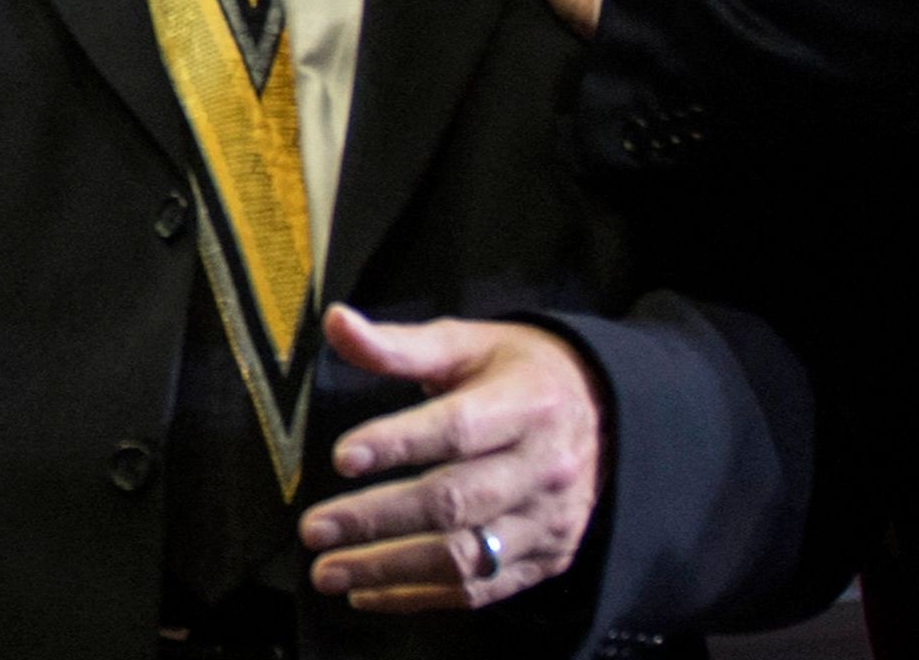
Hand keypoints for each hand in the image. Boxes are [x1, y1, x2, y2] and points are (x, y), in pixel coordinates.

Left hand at [299, 303, 607, 612]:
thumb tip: (337, 322)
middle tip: (314, 528)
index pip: (458, 428)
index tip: (342, 456)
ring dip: (388, 569)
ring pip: (463, 557)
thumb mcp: (467, 345)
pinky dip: (418, 597)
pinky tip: (370, 592)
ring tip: (328, 571)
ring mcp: (547, 519)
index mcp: (525, 403)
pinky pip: (478, 590)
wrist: (604, 411)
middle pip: (454, 501)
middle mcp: (543, 466)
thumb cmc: (520, 373)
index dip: (398, 443)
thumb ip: (398, 345)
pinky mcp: (546, 558)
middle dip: (376, 519)